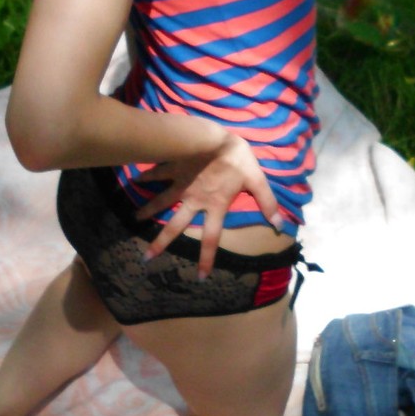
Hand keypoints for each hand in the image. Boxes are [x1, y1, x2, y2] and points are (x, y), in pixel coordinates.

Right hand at [133, 130, 279, 277]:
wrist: (217, 137)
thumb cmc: (238, 159)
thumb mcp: (256, 180)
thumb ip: (267, 202)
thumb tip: (280, 225)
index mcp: (215, 205)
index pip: (212, 239)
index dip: (207, 259)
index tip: (199, 278)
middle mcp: (194, 200)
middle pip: (176, 226)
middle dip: (161, 242)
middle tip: (147, 257)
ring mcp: (182, 184)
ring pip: (161, 201)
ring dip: (148, 210)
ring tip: (134, 220)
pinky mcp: (174, 168)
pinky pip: (158, 173)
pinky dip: (146, 175)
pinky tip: (134, 179)